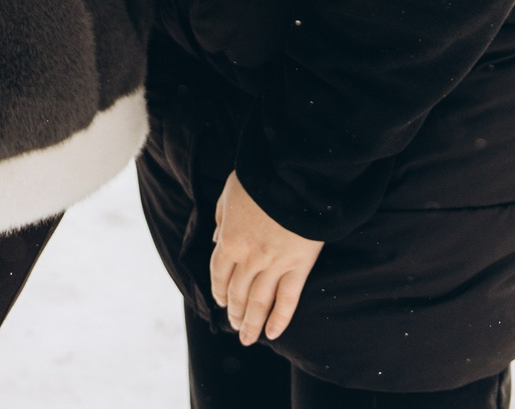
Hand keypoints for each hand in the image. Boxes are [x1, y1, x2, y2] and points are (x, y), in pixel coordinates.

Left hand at [209, 171, 321, 344]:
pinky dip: (279, 320)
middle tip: (233, 325)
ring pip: (259, 302)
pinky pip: (287, 300)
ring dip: (251, 322)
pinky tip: (273, 334)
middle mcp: (248, 258)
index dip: (218, 291)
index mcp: (229, 239)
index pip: (219, 274)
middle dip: (234, 312)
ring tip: (248, 337)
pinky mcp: (298, 267)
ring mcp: (273, 265)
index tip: (220, 303)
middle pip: (237, 293)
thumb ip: (221, 217)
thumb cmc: (260, 179)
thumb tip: (216, 238)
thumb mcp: (229, 193)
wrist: (294, 177)